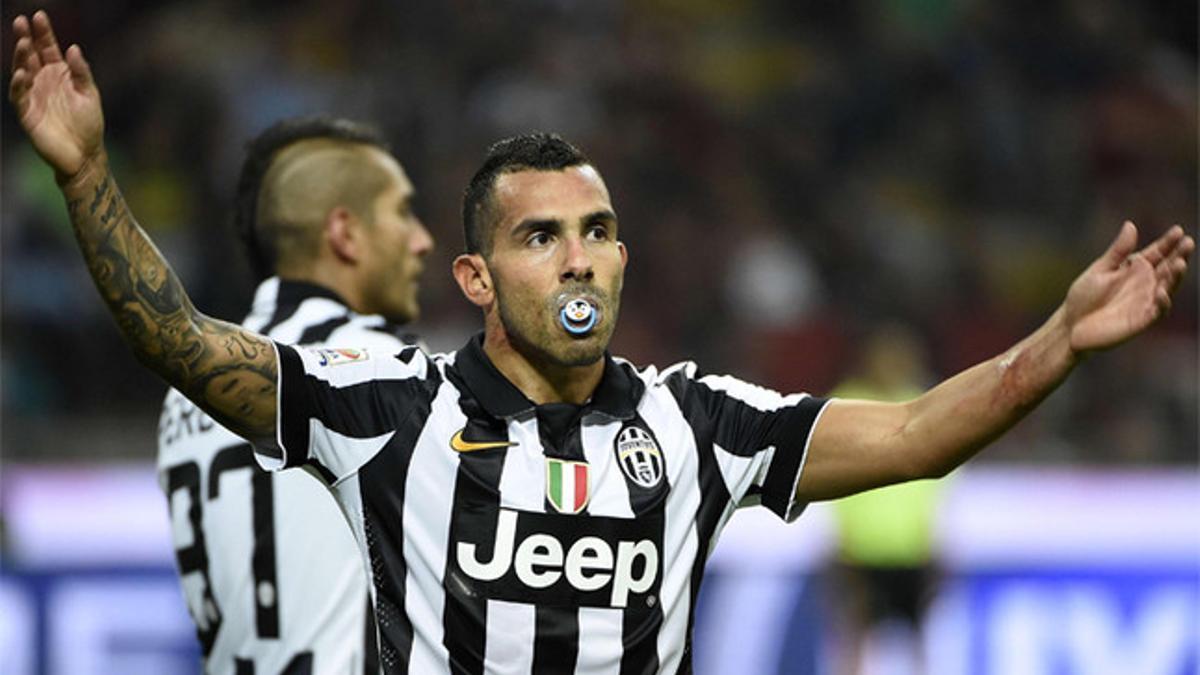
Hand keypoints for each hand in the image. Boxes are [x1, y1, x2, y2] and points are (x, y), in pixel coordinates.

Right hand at [9, 11, 103, 179]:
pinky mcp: (27, 113)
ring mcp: (33, 96)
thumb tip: (73, 48)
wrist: (85, 154)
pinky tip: (22, 73)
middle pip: (30, 55)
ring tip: (22, 43)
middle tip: (21, 22)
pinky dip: (19, 84)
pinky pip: (19, 96)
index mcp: (59, 74)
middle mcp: (43, 81)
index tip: (39, 15)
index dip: (43, 33)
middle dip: (25, 38)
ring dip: (20, 58)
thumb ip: (81, 72)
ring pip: (22, 71)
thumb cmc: (89, 124)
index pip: (47, 48)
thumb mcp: (90, 94)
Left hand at [1065, 221, 1193, 351]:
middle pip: (1168, 267)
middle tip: (1188, 243)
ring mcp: (1146, 301)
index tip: (1178, 230)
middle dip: (1179, 255)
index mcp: (1136, 268)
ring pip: (1168, 287)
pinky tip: (1162, 292)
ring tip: (1179, 263)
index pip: (1158, 252)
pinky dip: (1162, 302)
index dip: (1168, 242)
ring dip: (1175, 277)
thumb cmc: (1085, 295)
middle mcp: (1146, 283)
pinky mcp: (1142, 320)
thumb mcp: (1101, 269)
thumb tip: (1130, 224)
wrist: (1071, 324)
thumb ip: (1118, 250)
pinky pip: (1157, 311)